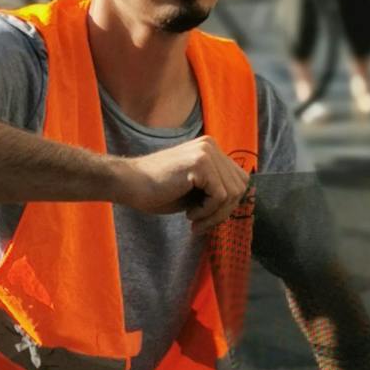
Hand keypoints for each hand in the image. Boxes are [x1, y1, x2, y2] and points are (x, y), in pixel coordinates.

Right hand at [115, 136, 250, 235]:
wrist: (130, 184)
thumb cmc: (157, 191)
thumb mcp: (194, 188)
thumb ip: (215, 189)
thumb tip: (236, 203)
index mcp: (210, 149)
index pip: (238, 179)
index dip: (228, 203)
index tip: (208, 217)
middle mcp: (211, 146)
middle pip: (240, 186)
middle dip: (224, 211)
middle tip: (201, 223)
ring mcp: (206, 152)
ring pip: (232, 193)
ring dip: (215, 214)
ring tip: (195, 220)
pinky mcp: (200, 163)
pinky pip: (220, 196)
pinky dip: (207, 212)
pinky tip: (190, 214)